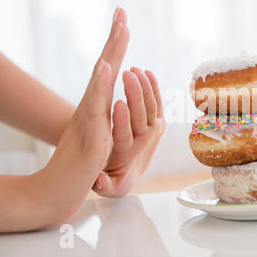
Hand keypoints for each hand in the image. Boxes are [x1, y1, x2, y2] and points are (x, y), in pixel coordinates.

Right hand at [33, 7, 129, 221]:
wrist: (57, 188)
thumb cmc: (78, 163)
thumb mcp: (96, 135)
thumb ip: (102, 118)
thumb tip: (113, 106)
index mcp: (95, 106)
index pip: (107, 70)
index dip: (115, 47)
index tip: (122, 23)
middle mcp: (91, 106)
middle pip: (104, 66)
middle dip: (115, 38)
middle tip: (122, 10)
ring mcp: (90, 117)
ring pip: (102, 79)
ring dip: (112, 52)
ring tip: (121, 27)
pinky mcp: (91, 133)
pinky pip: (96, 106)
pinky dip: (100, 85)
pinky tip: (105, 66)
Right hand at [92, 66, 164, 197]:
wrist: (130, 173)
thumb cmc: (114, 179)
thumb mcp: (108, 188)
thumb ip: (105, 186)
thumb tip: (99, 181)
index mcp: (127, 154)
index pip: (126, 136)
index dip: (123, 121)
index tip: (118, 103)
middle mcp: (144, 141)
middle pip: (141, 116)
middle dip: (136, 95)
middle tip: (128, 75)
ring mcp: (154, 130)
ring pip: (151, 106)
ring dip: (144, 86)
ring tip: (134, 69)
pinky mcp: (158, 121)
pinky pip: (157, 102)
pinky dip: (153, 86)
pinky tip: (147, 72)